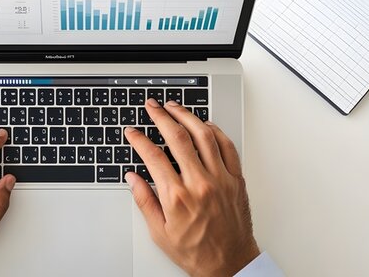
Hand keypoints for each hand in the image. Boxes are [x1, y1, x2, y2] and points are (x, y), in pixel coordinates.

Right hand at [125, 99, 258, 276]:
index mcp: (177, 197)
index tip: (132, 133)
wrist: (229, 263)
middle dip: (161, 116)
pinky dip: (215, 131)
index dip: (139, 139)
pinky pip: (227, 147)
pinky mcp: (236, 180)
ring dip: (187, 116)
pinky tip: (204, 125)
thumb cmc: (196, 251)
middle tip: (152, 106)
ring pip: (204, 135)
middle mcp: (200, 183)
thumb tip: (133, 179)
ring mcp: (220, 179)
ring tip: (175, 107)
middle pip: (177, 137)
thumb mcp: (160, 232)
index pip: (153, 156)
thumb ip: (145, 201)